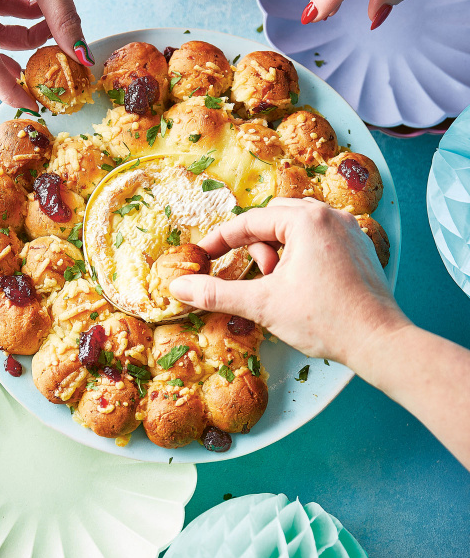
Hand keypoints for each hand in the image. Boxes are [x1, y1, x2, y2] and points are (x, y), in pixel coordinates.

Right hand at [169, 199, 407, 367]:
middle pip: (273, 220)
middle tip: (258, 280)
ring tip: (281, 286)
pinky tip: (302, 287)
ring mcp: (348, 230)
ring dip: (279, 253)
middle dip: (257, 248)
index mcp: (306, 219)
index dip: (220, 240)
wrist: (379, 341)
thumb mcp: (262, 304)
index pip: (250, 221)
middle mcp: (330, 215)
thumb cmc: (325, 320)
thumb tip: (178, 287)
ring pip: (296, 230)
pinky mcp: (359, 247)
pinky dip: (301, 257)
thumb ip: (216, 293)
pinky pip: (318, 239)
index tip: (202, 257)